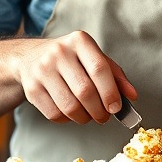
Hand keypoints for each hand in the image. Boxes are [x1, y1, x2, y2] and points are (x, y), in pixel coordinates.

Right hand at [15, 32, 136, 124]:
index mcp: (79, 41)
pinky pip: (54, 114)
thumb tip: (132, 96)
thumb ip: (115, 76)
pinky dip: (67, 120)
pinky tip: (71, 113)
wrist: (29, 57)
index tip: (116, 108)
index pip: (99, 69)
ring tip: (89, 116)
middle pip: (85, 91)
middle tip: (104, 117)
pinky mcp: (31, 88)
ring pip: (70, 106)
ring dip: (84, 118)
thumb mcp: (93, 58)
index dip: (110, 92)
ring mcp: (42, 70)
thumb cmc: (71, 60)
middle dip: (99, 111)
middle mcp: (59, 52)